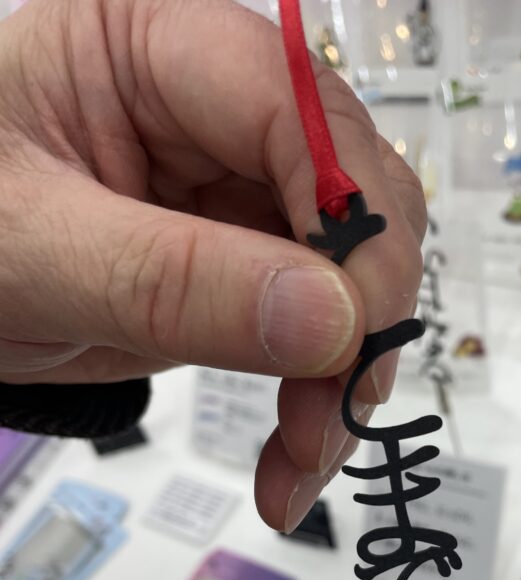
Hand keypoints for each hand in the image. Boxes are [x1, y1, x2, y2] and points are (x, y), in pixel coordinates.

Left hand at [0, 0, 424, 529]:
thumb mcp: (34, 252)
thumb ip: (173, 282)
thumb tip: (330, 320)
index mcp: (154, 50)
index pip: (299, 111)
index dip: (351, 220)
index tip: (356, 329)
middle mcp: (218, 115)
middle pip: (355, 197)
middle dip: (357, 319)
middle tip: (332, 415)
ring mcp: (239, 197)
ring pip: (354, 276)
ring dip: (345, 376)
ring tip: (301, 457)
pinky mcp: (245, 270)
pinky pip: (319, 329)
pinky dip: (317, 398)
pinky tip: (290, 455)